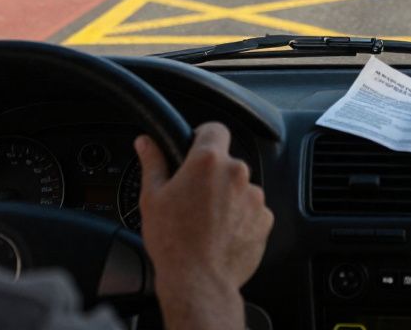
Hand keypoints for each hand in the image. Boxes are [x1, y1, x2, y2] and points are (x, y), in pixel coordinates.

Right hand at [137, 123, 272, 329]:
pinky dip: (240, 217)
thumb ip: (153, 162)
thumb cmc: (172, 242)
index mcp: (208, 161)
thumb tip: (146, 142)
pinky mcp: (265, 218)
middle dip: (212, 175)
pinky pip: (252, 210)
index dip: (203, 137)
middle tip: (193, 198)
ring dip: (227, 197)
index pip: (214, 129)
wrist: (198, 281)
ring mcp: (254, 196)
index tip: (195, 150)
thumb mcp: (152, 198)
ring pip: (240, 187)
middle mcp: (237, 173)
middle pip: (226, 163)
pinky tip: (221, 233)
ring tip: (206, 221)